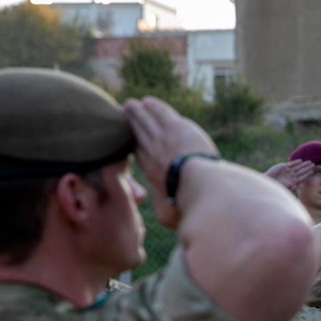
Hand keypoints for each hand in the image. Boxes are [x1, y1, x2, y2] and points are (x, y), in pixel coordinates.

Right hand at [123, 96, 218, 228]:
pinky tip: (148, 102)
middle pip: (138, 134)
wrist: (197, 187)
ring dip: (138, 112)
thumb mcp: (169, 216)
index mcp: (152, 172)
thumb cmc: (185, 205)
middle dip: (130, 124)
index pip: (139, 154)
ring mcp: (163, 138)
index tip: (127, 140)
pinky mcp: (176, 127)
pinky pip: (162, 113)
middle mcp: (153, 153)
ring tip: (130, 104)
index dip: (132, 145)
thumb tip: (164, 218)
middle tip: (123, 115)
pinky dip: (154, 107)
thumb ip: (164, 213)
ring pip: (147, 121)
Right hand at [264, 159, 313, 189]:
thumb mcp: (284, 189)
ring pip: (298, 167)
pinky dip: (295, 162)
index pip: (302, 177)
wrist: (267, 181)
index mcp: (293, 182)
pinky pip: (291, 164)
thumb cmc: (275, 187)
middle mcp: (291, 176)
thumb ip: (290, 187)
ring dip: (304, 165)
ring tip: (310, 162)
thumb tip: (295, 185)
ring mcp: (287, 171)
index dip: (307, 174)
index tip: (313, 172)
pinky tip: (300, 161)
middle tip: (314, 165)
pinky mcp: (282, 166)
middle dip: (307, 168)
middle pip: (301, 171)